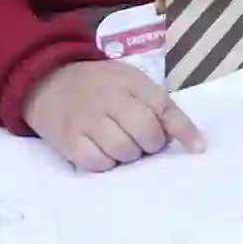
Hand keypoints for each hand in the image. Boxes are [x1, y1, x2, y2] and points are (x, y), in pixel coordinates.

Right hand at [22, 59, 203, 171]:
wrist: (45, 80)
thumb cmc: (96, 85)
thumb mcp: (129, 81)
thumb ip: (157, 105)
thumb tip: (192, 141)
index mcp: (129, 81)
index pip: (163, 106)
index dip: (183, 130)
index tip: (198, 149)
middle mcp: (108, 98)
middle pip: (146, 133)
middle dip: (150, 144)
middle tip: (141, 142)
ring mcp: (86, 119)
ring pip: (125, 151)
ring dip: (128, 154)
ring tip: (119, 144)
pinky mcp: (68, 140)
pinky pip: (99, 163)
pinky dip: (106, 163)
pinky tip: (101, 151)